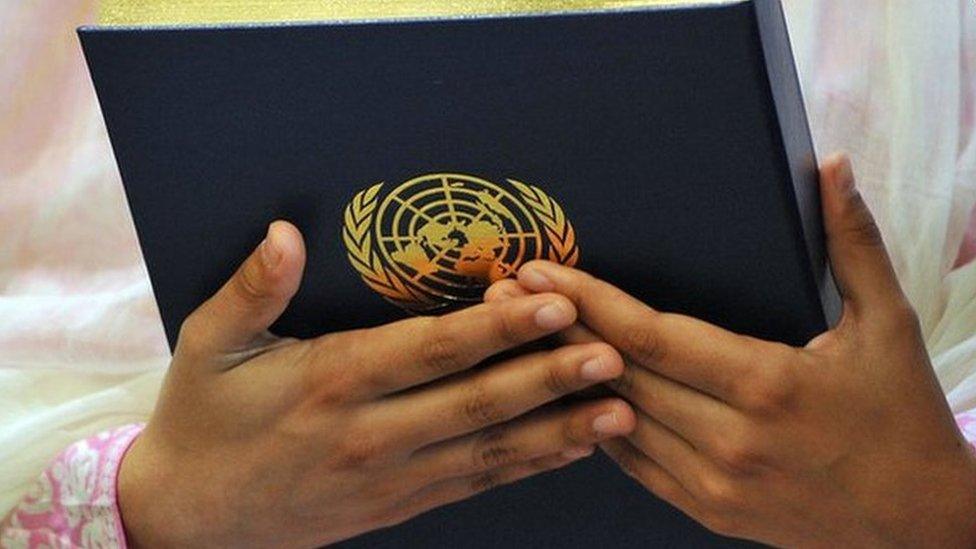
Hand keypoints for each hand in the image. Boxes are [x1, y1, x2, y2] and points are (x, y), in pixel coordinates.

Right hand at [118, 221, 635, 547]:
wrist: (191, 516)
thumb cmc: (202, 417)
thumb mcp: (208, 344)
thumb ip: (253, 289)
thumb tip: (284, 233)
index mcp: (333, 382)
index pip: (429, 350)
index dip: (495, 327)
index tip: (552, 302)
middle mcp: (371, 432)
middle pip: (476, 402)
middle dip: (549, 376)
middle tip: (611, 354)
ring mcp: (391, 476)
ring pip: (488, 451)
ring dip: (557, 428)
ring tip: (618, 411)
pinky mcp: (400, 503)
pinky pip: (474, 483)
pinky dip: (526, 465)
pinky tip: (571, 447)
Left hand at [487, 155, 975, 547]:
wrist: (918, 527)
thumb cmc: (902, 418)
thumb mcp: (888, 325)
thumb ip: (852, 242)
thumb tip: (831, 166)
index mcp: (767, 385)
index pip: (651, 336)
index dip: (589, 301)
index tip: (541, 270)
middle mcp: (728, 438)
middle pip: (617, 373)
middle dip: (554, 327)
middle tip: (500, 290)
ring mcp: (711, 482)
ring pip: (612, 420)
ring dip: (559, 375)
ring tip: (512, 334)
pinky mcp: (704, 508)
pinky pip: (630, 461)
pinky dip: (593, 422)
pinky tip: (561, 390)